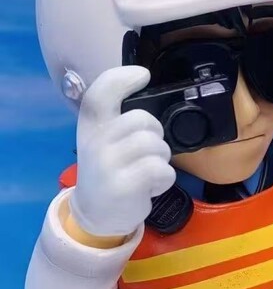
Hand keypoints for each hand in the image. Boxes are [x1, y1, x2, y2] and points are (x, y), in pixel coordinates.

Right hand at [67, 66, 175, 237]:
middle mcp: (96, 141)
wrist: (96, 213)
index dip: (123, 78)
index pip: (101, 92)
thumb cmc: (110, 170)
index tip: (143, 75)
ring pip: (156, 145)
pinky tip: (149, 186)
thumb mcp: (104, 139)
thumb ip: (119, 118)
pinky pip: (161, 170)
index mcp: (91, 125)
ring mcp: (108, 164)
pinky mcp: (124, 186)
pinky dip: (164, 178)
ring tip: (147, 171)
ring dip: (161, 159)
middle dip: (156, 135)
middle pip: (143, 120)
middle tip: (147, 153)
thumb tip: (146, 90)